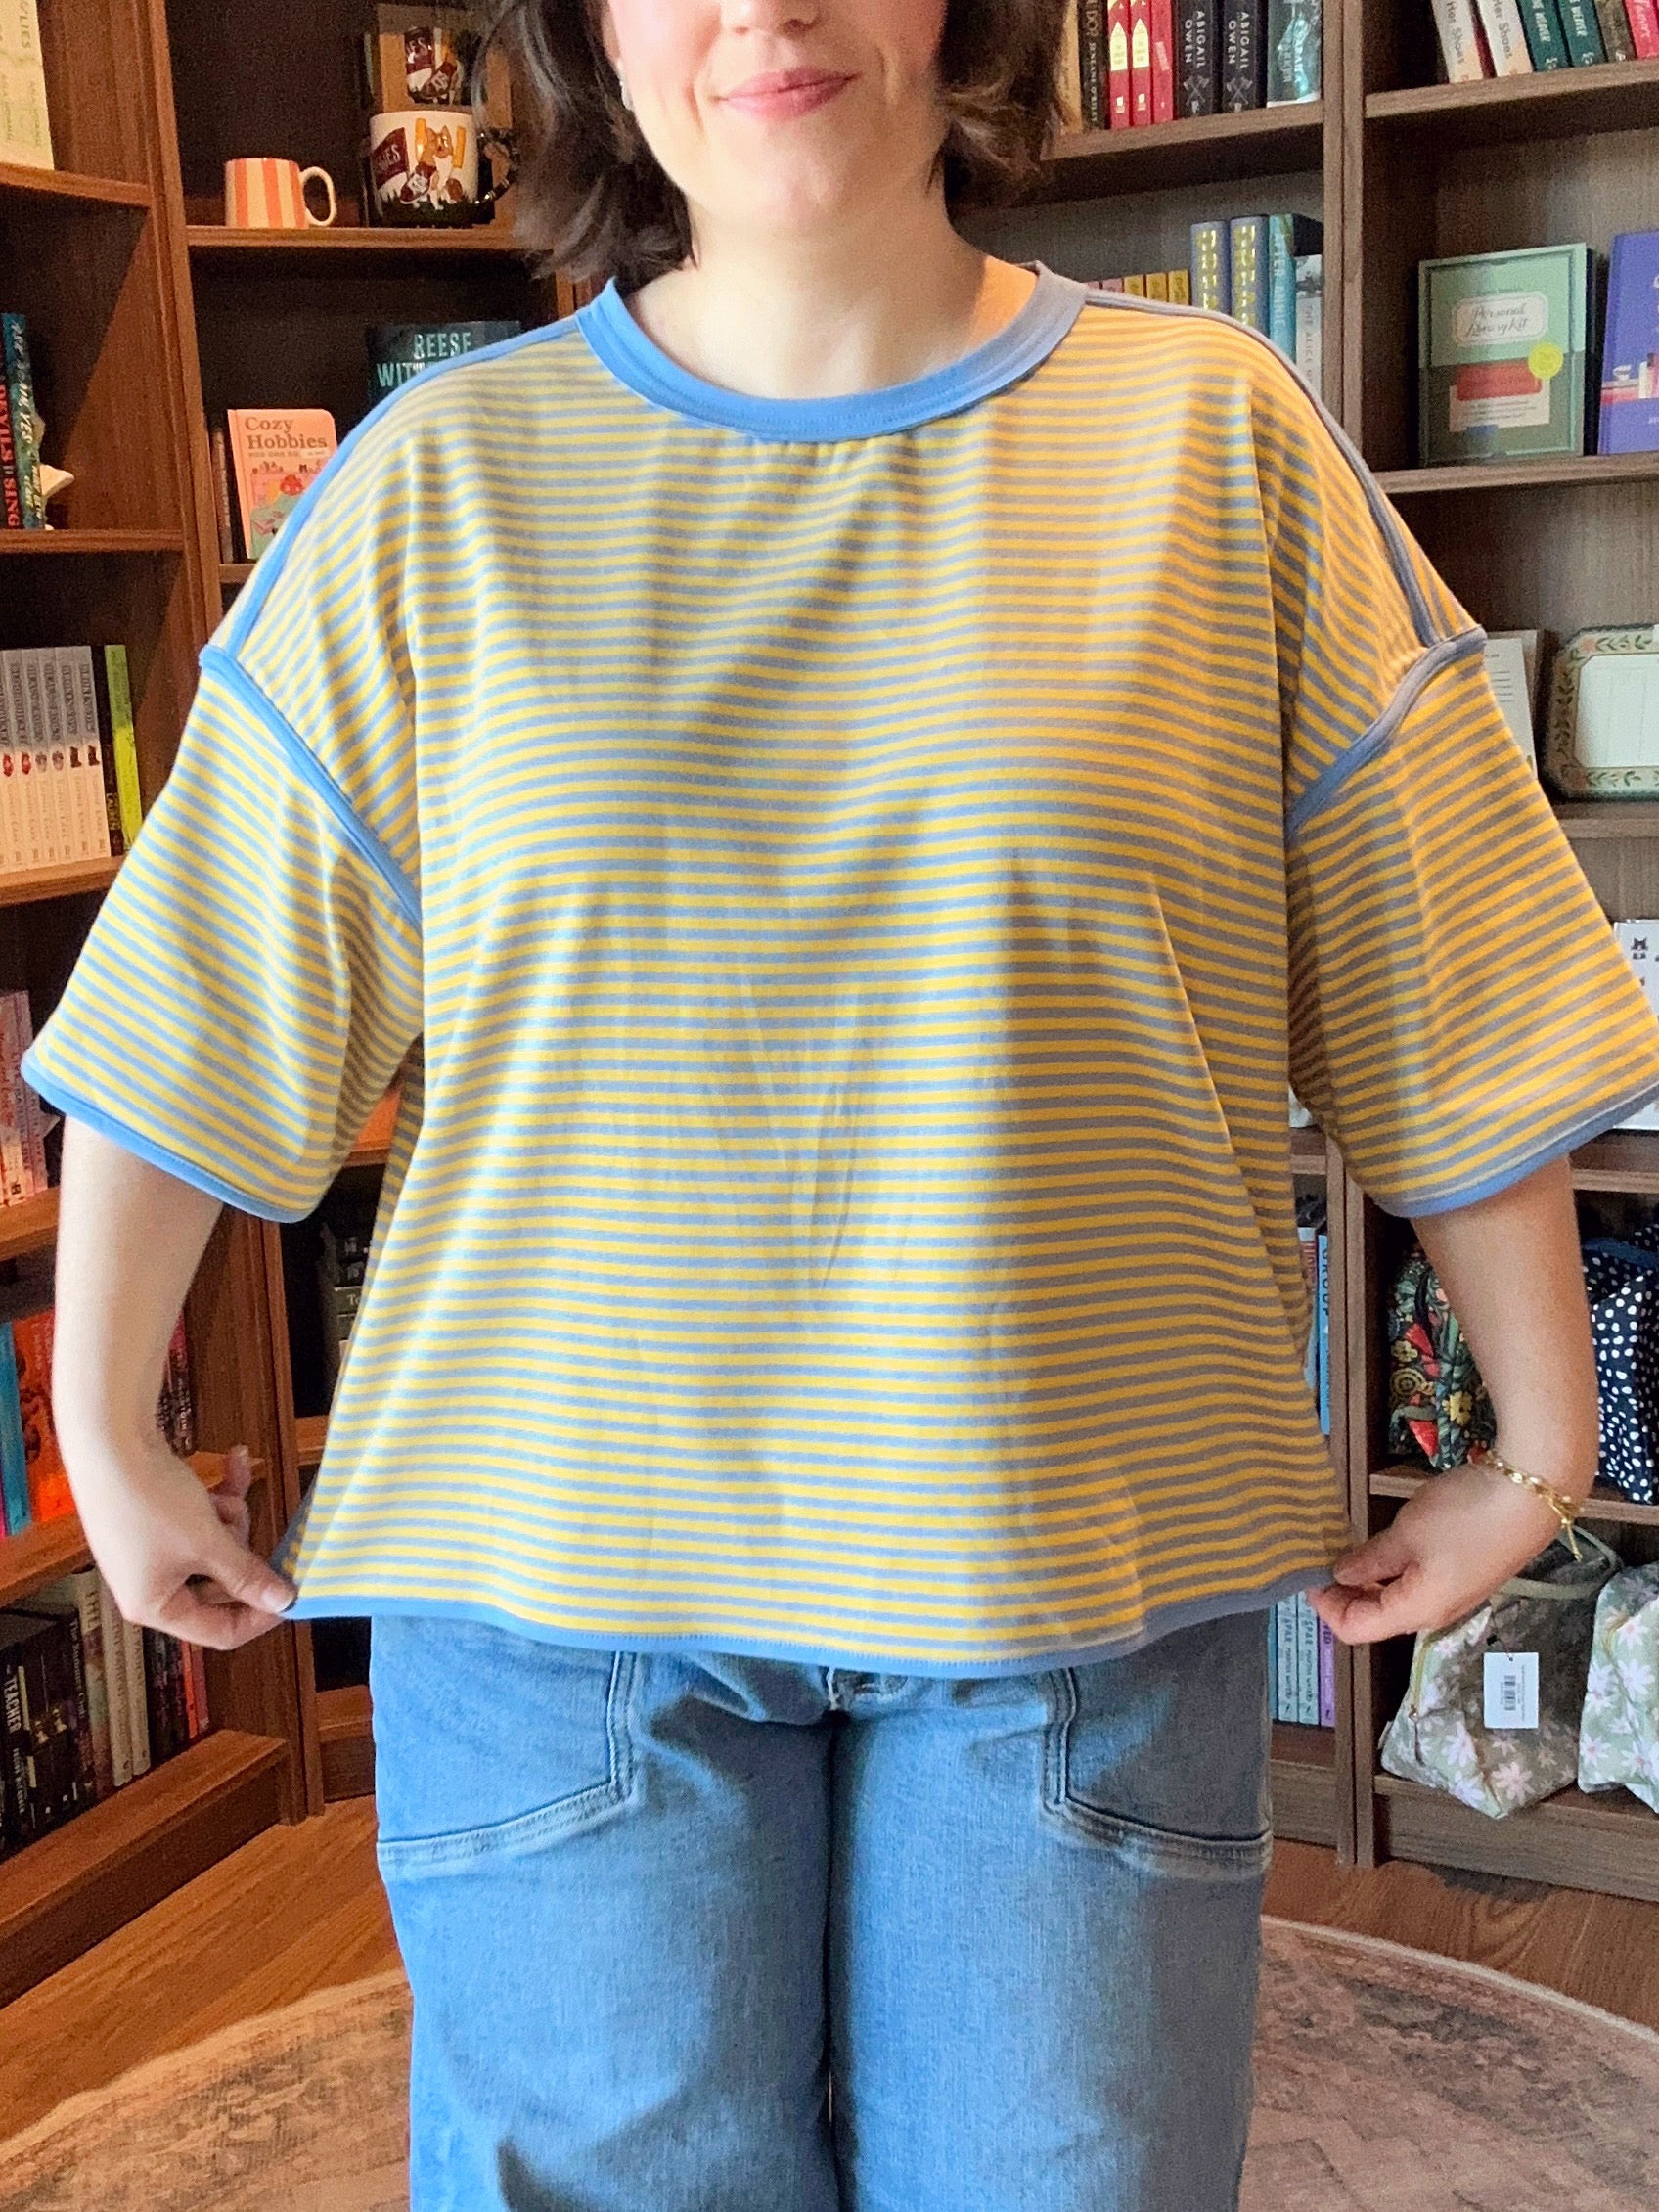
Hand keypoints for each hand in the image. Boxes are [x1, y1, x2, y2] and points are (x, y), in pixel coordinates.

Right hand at [67, 1434, 298, 1651]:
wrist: (111, 1441)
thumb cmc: (151, 1502)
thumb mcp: (208, 1543)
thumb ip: (247, 1575)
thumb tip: (283, 1602)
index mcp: (156, 1606)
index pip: (219, 1632)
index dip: (259, 1615)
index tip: (291, 1593)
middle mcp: (150, 1584)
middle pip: (220, 1584)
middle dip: (241, 1549)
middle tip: (256, 1527)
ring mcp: (152, 1550)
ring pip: (216, 1546)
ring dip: (229, 1515)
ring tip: (224, 1491)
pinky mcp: (156, 1519)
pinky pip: (201, 1517)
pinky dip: (218, 1494)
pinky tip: (236, 1458)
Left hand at [1310, 1459, 1576, 1644]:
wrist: (1533, 1493)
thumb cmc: (1464, 1516)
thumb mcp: (1406, 1534)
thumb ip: (1370, 1558)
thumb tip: (1341, 1575)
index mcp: (1417, 1611)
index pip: (1355, 1629)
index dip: (1325, 1606)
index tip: (1306, 1574)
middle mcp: (1436, 1612)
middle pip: (1377, 1617)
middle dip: (1344, 1594)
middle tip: (1321, 1559)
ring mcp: (1455, 1593)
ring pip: (1398, 1599)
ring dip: (1368, 1579)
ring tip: (1347, 1547)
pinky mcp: (1468, 1571)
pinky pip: (1419, 1582)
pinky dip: (1393, 1569)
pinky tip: (1385, 1543)